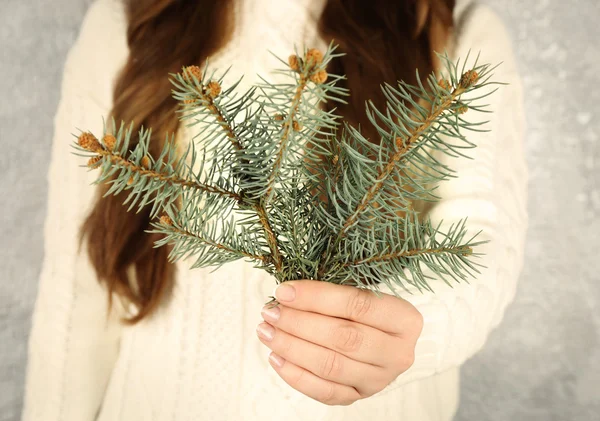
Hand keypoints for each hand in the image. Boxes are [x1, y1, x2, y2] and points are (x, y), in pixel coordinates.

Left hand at [256, 280, 423, 405]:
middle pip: (343, 338)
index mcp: (405, 319)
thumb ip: (333, 292)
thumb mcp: (363, 292)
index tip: (285, 291)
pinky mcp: (360, 396)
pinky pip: (325, 392)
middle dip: (299, 323)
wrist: (386, 339)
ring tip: (267, 331)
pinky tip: (276, 357)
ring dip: (292, 347)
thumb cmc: (368, 310)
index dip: (317, 297)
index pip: (358, 304)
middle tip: (271, 312)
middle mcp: (398, 353)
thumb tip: (287, 294)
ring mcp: (379, 379)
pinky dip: (296, 375)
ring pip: (331, 366)